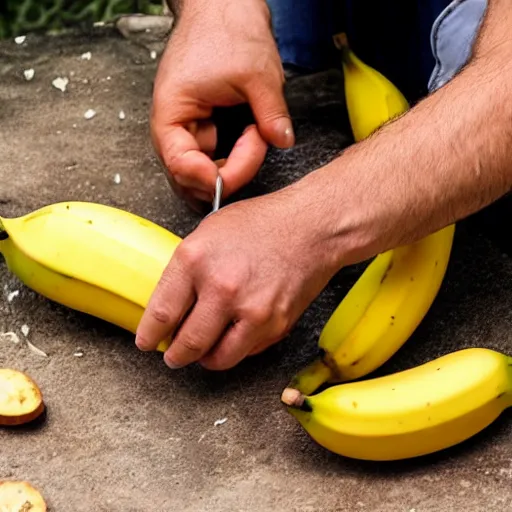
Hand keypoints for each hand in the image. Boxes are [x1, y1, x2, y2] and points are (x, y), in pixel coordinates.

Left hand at [135, 186, 338, 369]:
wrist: (311, 228)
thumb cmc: (261, 224)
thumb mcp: (209, 232)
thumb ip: (186, 270)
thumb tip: (171, 304)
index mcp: (195, 259)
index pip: (160, 314)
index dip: (149, 335)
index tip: (147, 342)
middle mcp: (220, 288)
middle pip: (186, 344)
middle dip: (174, 356)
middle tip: (172, 355)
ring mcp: (250, 310)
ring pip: (215, 359)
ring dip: (203, 359)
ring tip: (201, 351)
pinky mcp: (275, 325)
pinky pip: (244, 353)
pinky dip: (233, 350)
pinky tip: (231, 335)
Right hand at [151, 0, 294, 209]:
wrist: (222, 8)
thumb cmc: (226, 30)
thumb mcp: (258, 73)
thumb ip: (271, 113)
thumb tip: (282, 141)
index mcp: (171, 113)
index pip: (181, 166)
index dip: (211, 178)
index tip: (239, 171)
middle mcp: (172, 128)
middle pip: (189, 179)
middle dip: (226, 174)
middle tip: (256, 144)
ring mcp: (186, 131)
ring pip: (201, 174)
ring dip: (231, 168)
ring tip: (255, 135)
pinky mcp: (201, 130)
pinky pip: (212, 160)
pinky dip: (233, 160)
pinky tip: (250, 139)